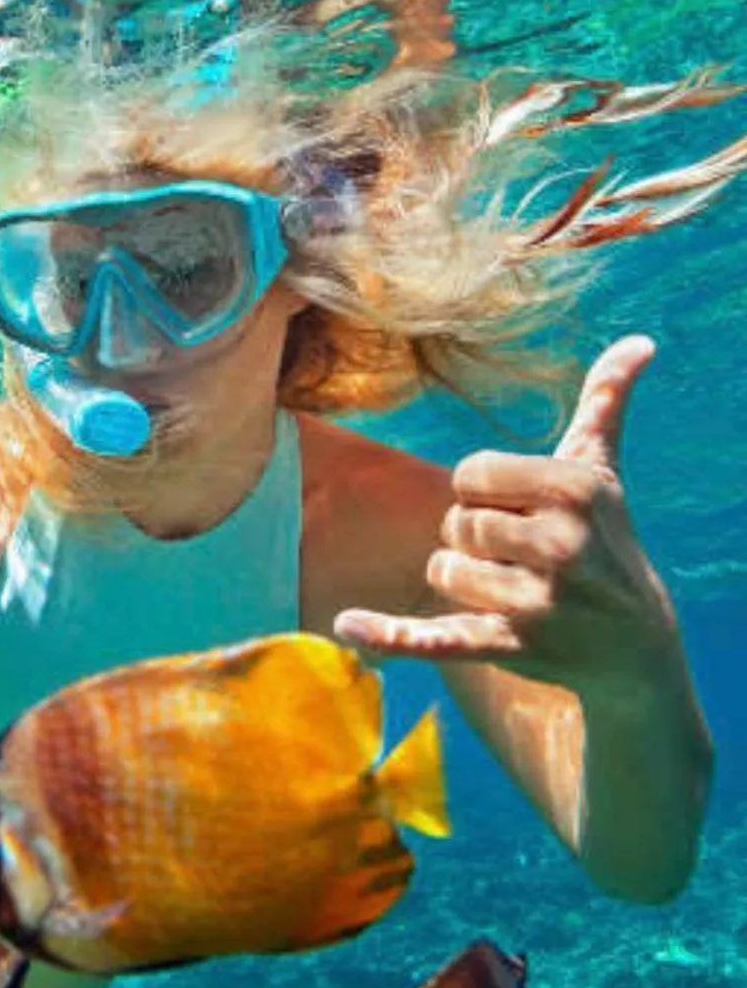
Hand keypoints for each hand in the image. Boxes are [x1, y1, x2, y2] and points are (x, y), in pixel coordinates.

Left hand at [335, 335, 679, 701]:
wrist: (633, 643)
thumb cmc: (605, 540)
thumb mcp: (602, 472)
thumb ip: (604, 403)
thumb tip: (639, 341)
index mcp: (573, 490)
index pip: (470, 474)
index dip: (484, 493)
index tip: (522, 511)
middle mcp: (560, 543)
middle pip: (455, 522)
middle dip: (474, 538)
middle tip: (520, 556)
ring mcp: (536, 601)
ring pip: (442, 570)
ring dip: (462, 580)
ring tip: (513, 590)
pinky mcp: (509, 646)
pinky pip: (437, 636)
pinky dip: (390, 636)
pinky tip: (347, 626)